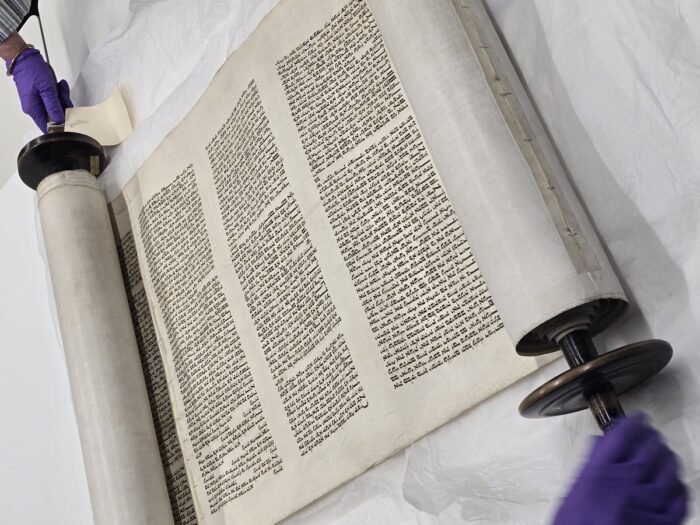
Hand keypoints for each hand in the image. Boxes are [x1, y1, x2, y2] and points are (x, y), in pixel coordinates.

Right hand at [7, 47, 72, 132]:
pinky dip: (58, 92)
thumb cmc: (32, 70)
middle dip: (62, 105)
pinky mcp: (42, 95)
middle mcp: (35, 108)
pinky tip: (58, 85)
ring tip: (59, 86)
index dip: (59, 125)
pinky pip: (54, 99)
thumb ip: (53, 106)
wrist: (25, 58)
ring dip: (61, 97)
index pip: (47, 127)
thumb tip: (59, 120)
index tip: (67, 117)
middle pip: (55, 116)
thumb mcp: (46, 89)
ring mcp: (39, 101)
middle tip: (61, 94)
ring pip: (57, 107)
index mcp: (33, 109)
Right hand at [553, 413, 687, 524]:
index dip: (633, 423)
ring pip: (668, 472)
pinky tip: (676, 485)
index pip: (621, 436)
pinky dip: (680, 488)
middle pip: (648, 449)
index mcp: (597, 475)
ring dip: (668, 460)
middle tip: (652, 436)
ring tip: (666, 457)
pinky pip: (680, 500)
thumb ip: (589, 468)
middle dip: (652, 439)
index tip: (638, 419)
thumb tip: (598, 446)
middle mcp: (624, 485)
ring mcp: (646, 505)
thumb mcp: (572, 495)